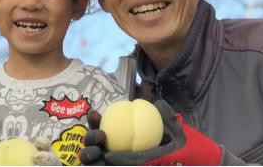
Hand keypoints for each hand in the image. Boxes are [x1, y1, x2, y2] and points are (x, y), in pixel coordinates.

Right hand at [80, 100, 222, 165]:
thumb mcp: (176, 137)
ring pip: (90, 161)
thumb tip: (159, 103)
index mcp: (119, 139)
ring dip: (86, 153)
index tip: (97, 114)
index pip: (103, 128)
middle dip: (89, 136)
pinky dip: (95, 166)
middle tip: (100, 134)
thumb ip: (167, 119)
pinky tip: (103, 162)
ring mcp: (108, 165)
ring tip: (96, 150)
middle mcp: (111, 154)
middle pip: (93, 144)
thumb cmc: (176, 157)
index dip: (95, 120)